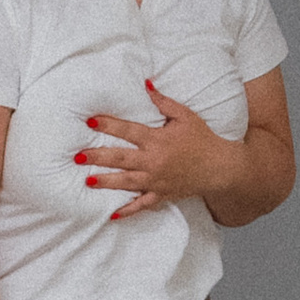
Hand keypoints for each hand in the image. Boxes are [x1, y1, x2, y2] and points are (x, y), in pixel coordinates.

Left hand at [81, 82, 235, 220]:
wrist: (221, 166)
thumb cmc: (202, 139)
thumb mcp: (186, 117)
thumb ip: (164, 102)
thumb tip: (146, 84)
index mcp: (158, 140)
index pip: (129, 131)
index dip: (110, 125)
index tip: (90, 122)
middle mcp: (154, 161)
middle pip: (122, 158)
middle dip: (98, 157)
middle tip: (78, 156)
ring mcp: (156, 180)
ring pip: (127, 182)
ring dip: (106, 182)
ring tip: (87, 181)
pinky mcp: (161, 194)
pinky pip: (142, 204)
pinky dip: (128, 210)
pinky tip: (111, 215)